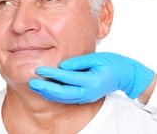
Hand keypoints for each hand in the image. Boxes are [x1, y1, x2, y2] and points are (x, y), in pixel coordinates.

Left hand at [28, 52, 154, 103]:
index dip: (52, 74)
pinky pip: (67, 98)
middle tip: (31, 82)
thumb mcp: (96, 58)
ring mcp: (86, 97)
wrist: (125, 75)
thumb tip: (62, 65)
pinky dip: (55, 95)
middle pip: (62, 93)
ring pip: (63, 98)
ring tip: (34, 86)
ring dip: (48, 93)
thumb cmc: (112, 63)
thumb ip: (79, 62)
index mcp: (91, 81)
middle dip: (45, 88)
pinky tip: (46, 90)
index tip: (39, 69)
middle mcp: (88, 92)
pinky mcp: (85, 97)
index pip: (67, 78)